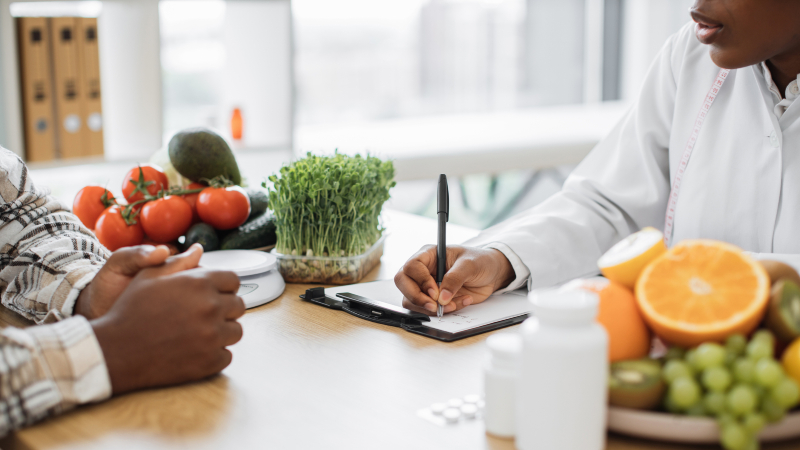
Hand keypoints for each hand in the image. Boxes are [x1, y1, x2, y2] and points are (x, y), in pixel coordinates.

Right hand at [91, 249, 244, 393]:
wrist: (115, 351)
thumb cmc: (130, 311)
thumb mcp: (149, 278)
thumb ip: (179, 262)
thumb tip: (198, 249)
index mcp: (200, 283)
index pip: (233, 280)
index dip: (222, 287)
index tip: (211, 294)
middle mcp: (211, 307)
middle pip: (238, 306)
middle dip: (224, 309)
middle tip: (203, 316)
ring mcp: (213, 336)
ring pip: (235, 331)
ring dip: (222, 332)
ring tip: (198, 333)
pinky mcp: (210, 362)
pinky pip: (226, 355)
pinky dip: (214, 355)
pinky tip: (194, 351)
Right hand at [394, 245, 514, 314]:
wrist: (491, 274)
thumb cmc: (480, 261)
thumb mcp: (470, 265)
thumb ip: (455, 278)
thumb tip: (442, 297)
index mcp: (429, 255)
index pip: (412, 267)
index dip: (420, 280)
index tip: (435, 292)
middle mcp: (423, 270)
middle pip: (403, 283)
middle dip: (417, 297)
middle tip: (435, 306)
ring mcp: (426, 286)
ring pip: (411, 299)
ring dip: (430, 308)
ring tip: (452, 305)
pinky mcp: (432, 299)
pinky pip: (426, 309)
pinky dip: (441, 312)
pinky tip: (457, 304)